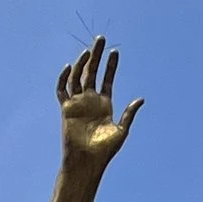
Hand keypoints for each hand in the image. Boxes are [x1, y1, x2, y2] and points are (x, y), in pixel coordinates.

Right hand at [58, 35, 140, 171]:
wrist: (87, 161)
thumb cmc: (104, 150)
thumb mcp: (121, 130)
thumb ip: (129, 114)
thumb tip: (141, 99)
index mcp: (104, 104)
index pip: (107, 79)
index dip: (111, 65)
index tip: (115, 52)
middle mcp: (90, 101)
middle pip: (92, 72)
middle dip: (96, 56)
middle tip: (100, 39)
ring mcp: (78, 103)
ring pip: (77, 77)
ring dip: (82, 63)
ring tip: (89, 51)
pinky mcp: (66, 109)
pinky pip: (62, 90)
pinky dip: (63, 78)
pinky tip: (69, 67)